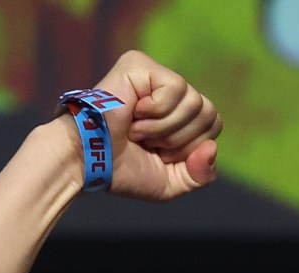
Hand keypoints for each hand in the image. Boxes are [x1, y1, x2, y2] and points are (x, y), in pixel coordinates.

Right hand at [81, 50, 220, 202]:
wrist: (86, 161)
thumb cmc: (121, 171)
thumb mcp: (171, 182)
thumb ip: (200, 174)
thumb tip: (212, 147)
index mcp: (176, 113)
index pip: (213, 125)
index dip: (191, 148)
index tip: (158, 153)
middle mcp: (167, 90)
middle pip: (209, 113)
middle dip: (180, 141)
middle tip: (147, 142)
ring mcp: (154, 74)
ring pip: (196, 103)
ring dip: (165, 130)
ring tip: (137, 131)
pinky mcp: (140, 64)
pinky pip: (177, 89)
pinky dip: (157, 114)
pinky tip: (134, 114)